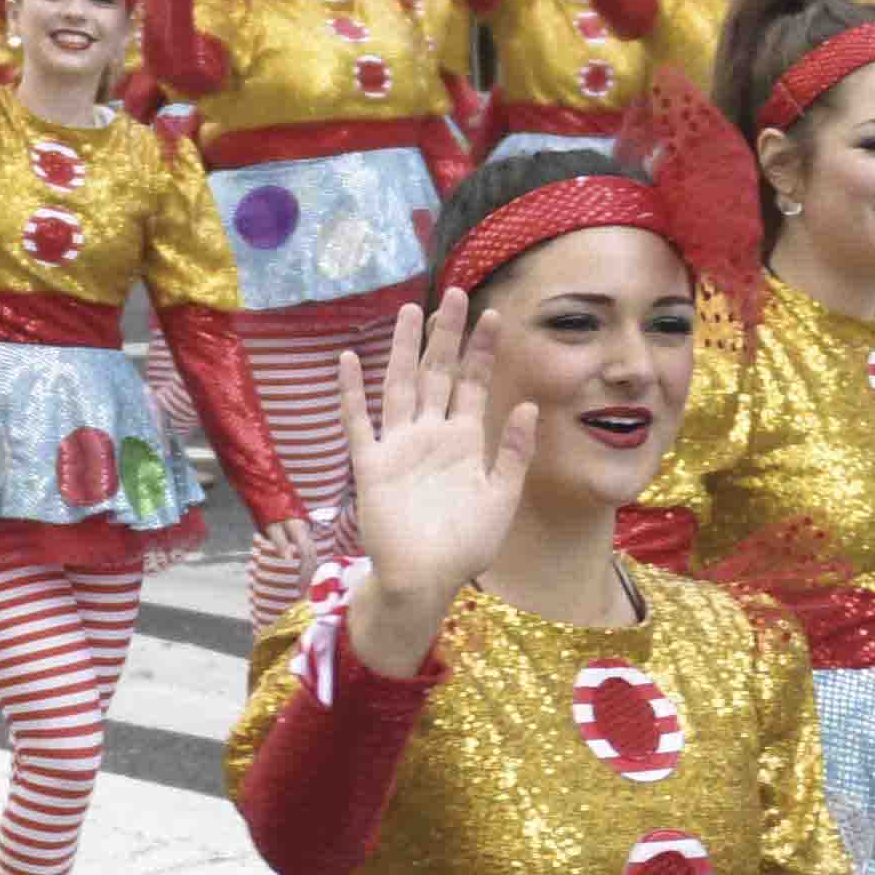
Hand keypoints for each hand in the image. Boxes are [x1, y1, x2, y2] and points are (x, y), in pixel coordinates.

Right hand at [328, 290, 534, 659]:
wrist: (426, 581)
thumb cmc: (465, 546)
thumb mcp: (501, 498)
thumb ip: (512, 453)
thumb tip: (526, 406)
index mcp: (463, 442)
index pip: (473, 385)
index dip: (482, 351)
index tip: (494, 315)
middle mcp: (430, 436)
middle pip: (437, 374)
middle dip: (446, 335)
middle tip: (454, 294)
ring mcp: (399, 447)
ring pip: (401, 385)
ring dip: (405, 349)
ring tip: (410, 310)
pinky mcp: (371, 465)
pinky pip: (359, 422)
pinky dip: (352, 393)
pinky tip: (348, 360)